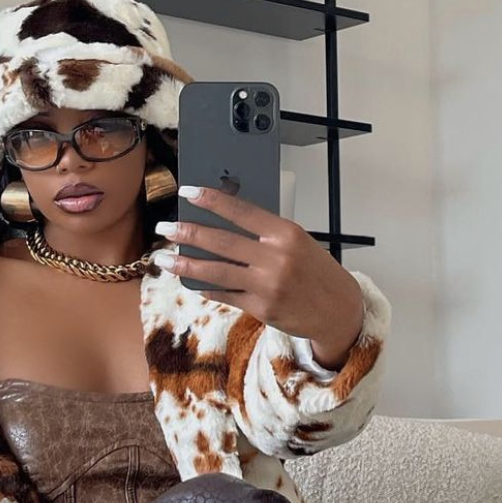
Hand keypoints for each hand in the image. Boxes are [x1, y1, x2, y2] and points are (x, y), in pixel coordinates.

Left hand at [154, 184, 363, 362]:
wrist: (338, 310)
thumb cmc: (316, 271)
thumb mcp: (297, 242)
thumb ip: (264, 232)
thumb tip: (223, 222)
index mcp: (286, 233)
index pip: (241, 211)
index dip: (211, 200)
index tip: (188, 192)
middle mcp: (275, 258)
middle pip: (221, 242)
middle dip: (187, 233)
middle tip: (165, 228)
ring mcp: (267, 285)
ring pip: (216, 271)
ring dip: (185, 264)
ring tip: (163, 259)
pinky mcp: (261, 308)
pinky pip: (225, 294)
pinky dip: (206, 287)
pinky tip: (192, 282)